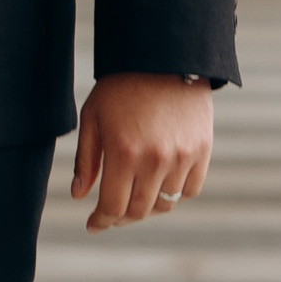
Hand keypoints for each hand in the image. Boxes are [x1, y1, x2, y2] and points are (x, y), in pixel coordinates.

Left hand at [69, 73, 210, 231]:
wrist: (164, 56)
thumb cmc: (121, 85)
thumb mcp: (93, 116)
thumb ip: (86, 159)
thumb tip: (79, 196)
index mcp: (123, 152)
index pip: (112, 207)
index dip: (101, 222)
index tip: (92, 226)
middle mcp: (154, 160)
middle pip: (139, 211)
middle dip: (121, 217)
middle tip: (111, 213)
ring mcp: (181, 157)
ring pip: (165, 204)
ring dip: (147, 206)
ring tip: (135, 195)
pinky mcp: (202, 152)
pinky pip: (189, 190)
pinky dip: (175, 193)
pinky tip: (161, 182)